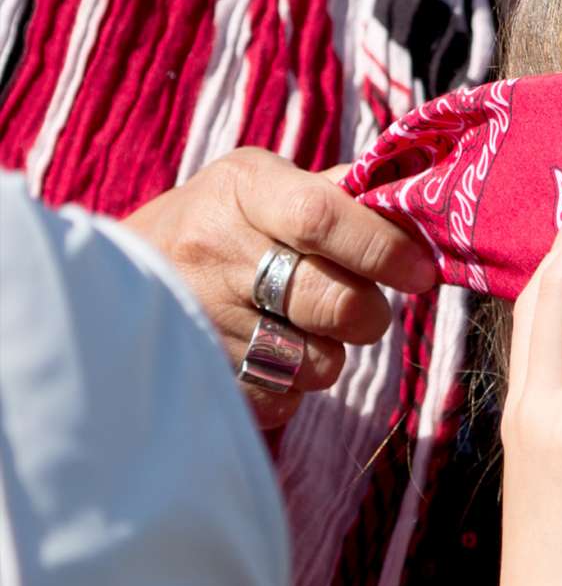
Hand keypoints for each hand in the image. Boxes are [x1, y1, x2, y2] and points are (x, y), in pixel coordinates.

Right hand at [125, 149, 437, 428]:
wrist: (116, 275)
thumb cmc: (221, 221)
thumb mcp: (266, 185)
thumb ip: (340, 193)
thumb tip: (418, 201)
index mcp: (245, 187)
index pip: (323, 217)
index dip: (383, 249)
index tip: (421, 273)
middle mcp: (216, 249)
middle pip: (334, 301)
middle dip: (369, 313)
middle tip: (363, 308)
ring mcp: (202, 317)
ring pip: (318, 361)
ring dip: (329, 353)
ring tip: (302, 327)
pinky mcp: (198, 376)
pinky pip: (283, 400)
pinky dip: (292, 387)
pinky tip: (268, 353)